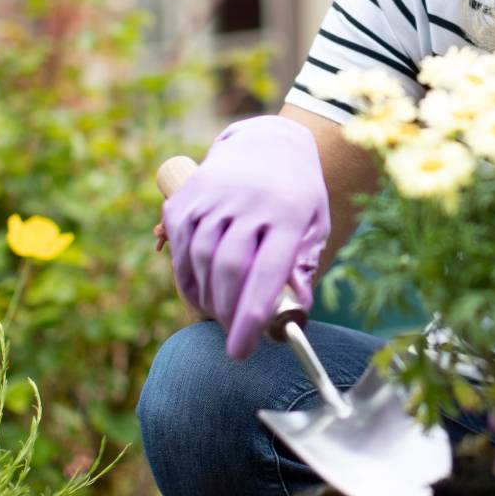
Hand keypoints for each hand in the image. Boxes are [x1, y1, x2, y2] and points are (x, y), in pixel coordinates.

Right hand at [161, 115, 329, 358]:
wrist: (269, 143)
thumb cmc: (297, 198)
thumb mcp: (315, 226)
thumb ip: (304, 266)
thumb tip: (296, 310)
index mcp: (288, 212)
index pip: (267, 272)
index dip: (251, 317)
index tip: (242, 351)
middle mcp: (249, 201)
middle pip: (229, 268)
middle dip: (227, 313)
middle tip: (232, 338)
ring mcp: (214, 195)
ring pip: (200, 258)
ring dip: (205, 298)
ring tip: (218, 316)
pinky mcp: (187, 196)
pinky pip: (179, 245)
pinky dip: (184, 277)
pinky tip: (197, 294)